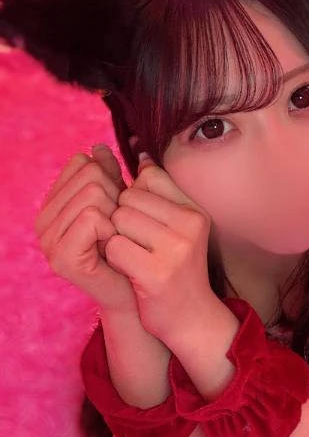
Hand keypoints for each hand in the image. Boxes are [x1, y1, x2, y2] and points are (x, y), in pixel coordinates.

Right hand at [34, 144, 138, 313]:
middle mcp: (43, 220)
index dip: (110, 178)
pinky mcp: (61, 257)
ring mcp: (48, 240)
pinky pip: (93, 217)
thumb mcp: (118, 202)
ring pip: (94, 194)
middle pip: (90, 175)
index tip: (116, 206)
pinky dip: (112, 228)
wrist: (137, 291)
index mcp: (53, 204)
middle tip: (119, 226)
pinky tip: (114, 246)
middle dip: (116, 195)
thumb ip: (107, 174)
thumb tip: (99, 145)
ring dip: (116, 214)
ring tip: (117, 237)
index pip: (83, 162)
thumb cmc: (130, 246)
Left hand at [104, 153, 218, 341]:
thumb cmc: (176, 267)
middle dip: (122, 219)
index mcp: (195, 210)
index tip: (144, 223)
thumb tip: (138, 150)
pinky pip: (114, 246)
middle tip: (138, 245)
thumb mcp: (175, 225)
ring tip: (136, 257)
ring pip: (118, 219)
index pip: (149, 176)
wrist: (191, 317)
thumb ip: (157, 189)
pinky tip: (132, 271)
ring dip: (117, 238)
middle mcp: (190, 225)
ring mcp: (176, 249)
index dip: (134, 197)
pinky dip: (114, 258)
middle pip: (129, 197)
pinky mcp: (157, 272)